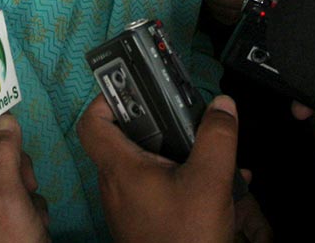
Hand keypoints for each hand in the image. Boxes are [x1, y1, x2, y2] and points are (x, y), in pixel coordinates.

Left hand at [78, 94, 255, 242]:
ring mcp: (128, 204)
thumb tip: (222, 106)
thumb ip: (217, 137)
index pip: (92, 121)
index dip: (108, 96)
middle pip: (124, 137)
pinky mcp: (142, 219)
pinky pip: (157, 186)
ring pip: (146, 163)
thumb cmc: (185, 238)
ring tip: (209, 148)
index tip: (136, 86)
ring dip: (176, 151)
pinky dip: (181, 176)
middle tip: (185, 113)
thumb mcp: (209, 180)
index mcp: (121, 168)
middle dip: (158, 121)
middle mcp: (116, 184)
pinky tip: (217, 183)